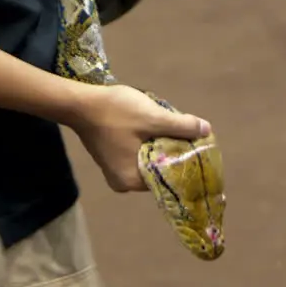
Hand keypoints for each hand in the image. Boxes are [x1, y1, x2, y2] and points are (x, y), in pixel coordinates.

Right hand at [73, 85, 210, 192]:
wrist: (79, 102)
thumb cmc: (115, 113)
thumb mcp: (153, 118)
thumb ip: (182, 127)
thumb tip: (207, 131)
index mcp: (133, 181)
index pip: (170, 177)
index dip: (186, 161)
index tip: (197, 146)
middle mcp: (124, 184)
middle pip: (160, 169)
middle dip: (174, 151)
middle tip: (186, 133)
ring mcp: (115, 173)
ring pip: (150, 161)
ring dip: (161, 145)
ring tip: (171, 127)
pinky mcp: (111, 160)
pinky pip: (138, 156)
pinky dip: (148, 144)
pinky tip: (153, 128)